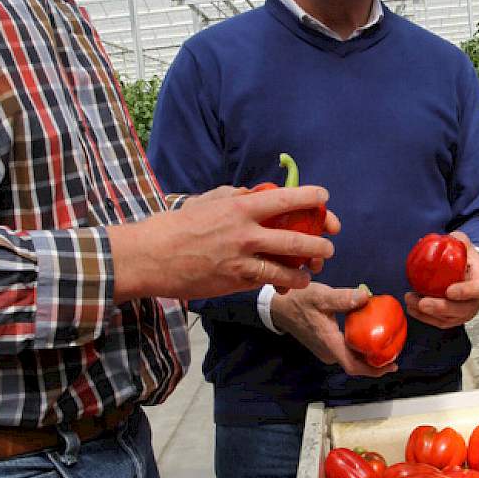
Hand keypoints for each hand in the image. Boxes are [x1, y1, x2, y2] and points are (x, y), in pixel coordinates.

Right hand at [110, 184, 334, 301]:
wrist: (150, 257)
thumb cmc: (176, 226)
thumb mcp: (206, 201)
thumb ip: (235, 196)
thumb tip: (257, 193)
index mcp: (240, 208)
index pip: (285, 199)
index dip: (311, 198)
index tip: (323, 199)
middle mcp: (246, 234)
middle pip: (296, 240)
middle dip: (319, 244)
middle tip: (328, 244)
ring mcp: (242, 261)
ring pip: (286, 269)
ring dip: (304, 271)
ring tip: (310, 271)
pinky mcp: (235, 283)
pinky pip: (266, 282)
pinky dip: (280, 283)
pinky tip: (286, 284)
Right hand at [271, 283, 397, 376]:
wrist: (279, 307)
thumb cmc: (299, 301)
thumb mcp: (321, 295)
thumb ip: (343, 298)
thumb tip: (366, 297)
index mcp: (329, 343)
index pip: (353, 366)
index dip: (374, 370)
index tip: (392, 366)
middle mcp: (328, 352)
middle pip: (356, 364)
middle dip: (376, 361)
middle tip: (395, 349)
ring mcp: (326, 351)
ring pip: (351, 357)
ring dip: (368, 353)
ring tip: (387, 342)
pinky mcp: (325, 346)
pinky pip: (346, 351)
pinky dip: (359, 347)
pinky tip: (369, 334)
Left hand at [405, 232, 478, 328]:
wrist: (470, 272)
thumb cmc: (465, 258)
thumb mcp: (463, 244)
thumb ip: (455, 240)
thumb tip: (432, 240)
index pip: (477, 289)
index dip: (464, 292)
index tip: (449, 291)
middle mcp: (475, 301)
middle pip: (460, 310)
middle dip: (440, 308)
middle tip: (422, 302)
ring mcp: (464, 312)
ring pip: (447, 319)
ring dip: (427, 314)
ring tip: (410, 301)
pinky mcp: (453, 318)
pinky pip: (439, 322)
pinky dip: (424, 318)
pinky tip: (412, 308)